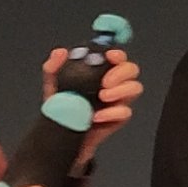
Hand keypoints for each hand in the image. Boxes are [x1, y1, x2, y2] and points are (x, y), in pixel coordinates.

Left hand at [45, 47, 147, 162]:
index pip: (116, 56)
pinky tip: (97, 116)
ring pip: (135, 88)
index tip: (110, 56)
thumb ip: (53, 67)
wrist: (62, 133)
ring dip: (121, 91)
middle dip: (121, 73)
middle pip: (131, 69)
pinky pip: (125, 112)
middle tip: (105, 82)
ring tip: (102, 96)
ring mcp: (118, 100)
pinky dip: (112, 113)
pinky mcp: (119, 117)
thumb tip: (59, 53)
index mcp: (101, 70)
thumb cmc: (61, 106)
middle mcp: (113, 83)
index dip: (117, 54)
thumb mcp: (53, 84)